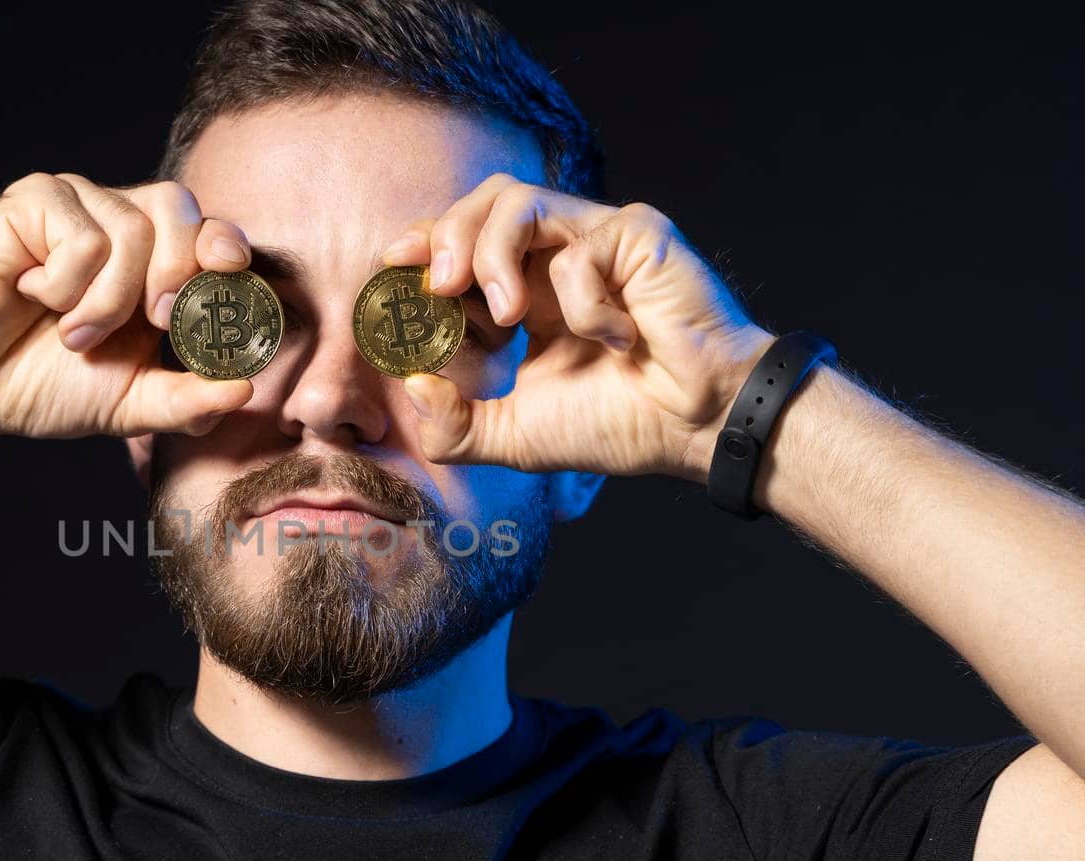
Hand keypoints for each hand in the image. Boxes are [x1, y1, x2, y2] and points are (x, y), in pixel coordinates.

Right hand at [0, 174, 255, 437]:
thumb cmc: (43, 383)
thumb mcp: (130, 404)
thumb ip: (188, 400)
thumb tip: (245, 392)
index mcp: (154, 263)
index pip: (209, 232)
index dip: (226, 247)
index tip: (230, 275)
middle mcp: (120, 222)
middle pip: (180, 210)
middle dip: (179, 272)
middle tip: (156, 321)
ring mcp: (77, 205)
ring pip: (131, 230)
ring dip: (107, 301)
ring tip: (72, 335)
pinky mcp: (35, 200)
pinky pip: (80, 232)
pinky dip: (64, 283)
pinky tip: (33, 296)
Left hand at [382, 173, 776, 481]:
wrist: (696, 429)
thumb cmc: (618, 424)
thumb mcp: (515, 435)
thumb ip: (456, 424)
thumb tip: (412, 383)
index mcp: (528, 291)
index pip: (463, 242)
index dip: (424, 244)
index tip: (390, 264)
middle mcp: (558, 257)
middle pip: (483, 202)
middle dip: (446, 236)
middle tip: (437, 286)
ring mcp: (598, 239)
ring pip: (520, 199)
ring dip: (494, 253)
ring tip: (504, 314)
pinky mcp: (639, 235)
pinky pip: (583, 247)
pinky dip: (581, 301)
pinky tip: (612, 339)